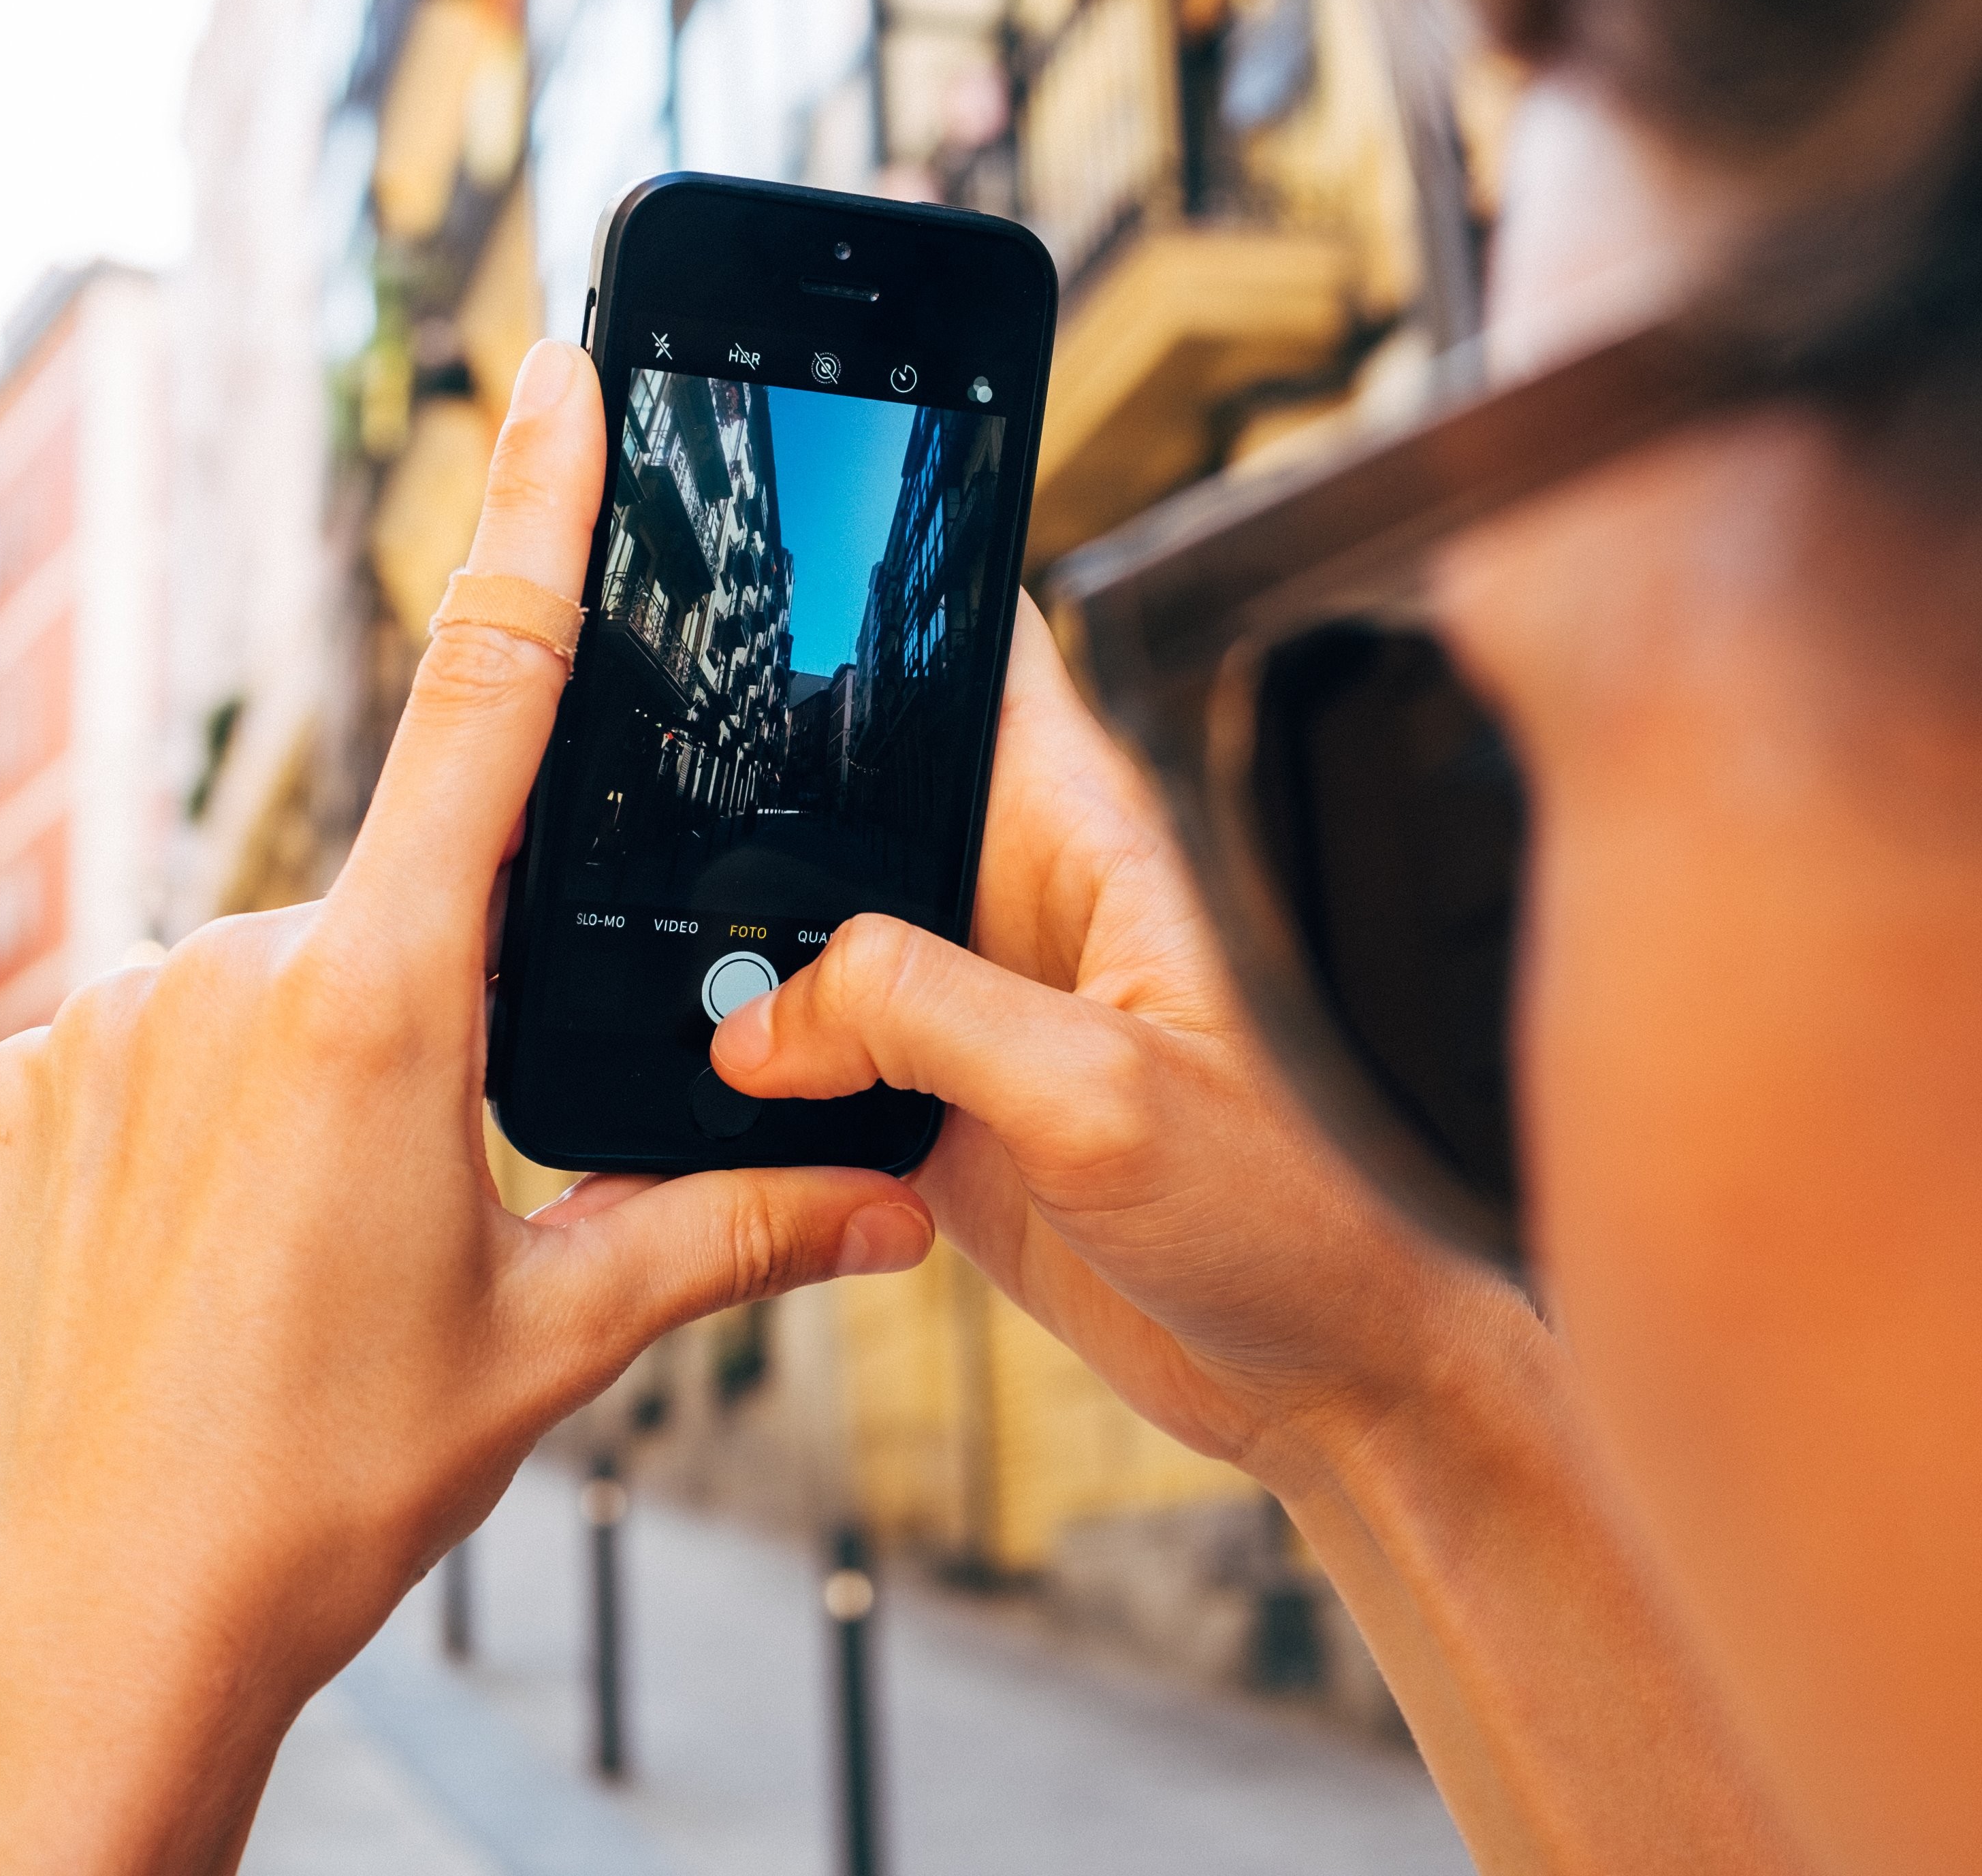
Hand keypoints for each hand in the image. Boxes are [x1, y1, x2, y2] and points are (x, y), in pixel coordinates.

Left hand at [0, 341, 933, 1875]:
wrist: (91, 1614)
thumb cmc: (328, 1480)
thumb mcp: (553, 1341)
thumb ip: (727, 1227)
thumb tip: (898, 1199)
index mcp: (380, 1002)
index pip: (483, 699)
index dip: (531, 516)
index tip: (552, 375)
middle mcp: (225, 964)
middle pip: (392, 912)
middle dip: (437, 1016)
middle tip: (425, 1211)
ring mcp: (102, 1012)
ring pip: (270, 981)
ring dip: (315, 1072)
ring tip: (301, 1261)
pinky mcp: (22, 1073)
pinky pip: (154, 1033)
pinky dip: (204, 1106)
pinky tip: (202, 1251)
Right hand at [709, 603, 1523, 1472]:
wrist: (1337, 1383)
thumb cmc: (1305, 1217)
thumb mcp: (1098, 1096)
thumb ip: (923, 1016)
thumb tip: (761, 1020)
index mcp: (1101, 836)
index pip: (984, 660)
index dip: (882, 606)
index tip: (759, 597)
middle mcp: (1034, 899)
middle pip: (867, 788)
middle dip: (759, 797)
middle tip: (644, 818)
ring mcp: (986, 1001)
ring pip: (824, 927)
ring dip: (750, 954)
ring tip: (650, 966)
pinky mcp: (952, 1103)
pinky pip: (824, 1056)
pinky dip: (762, 1072)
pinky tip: (708, 1090)